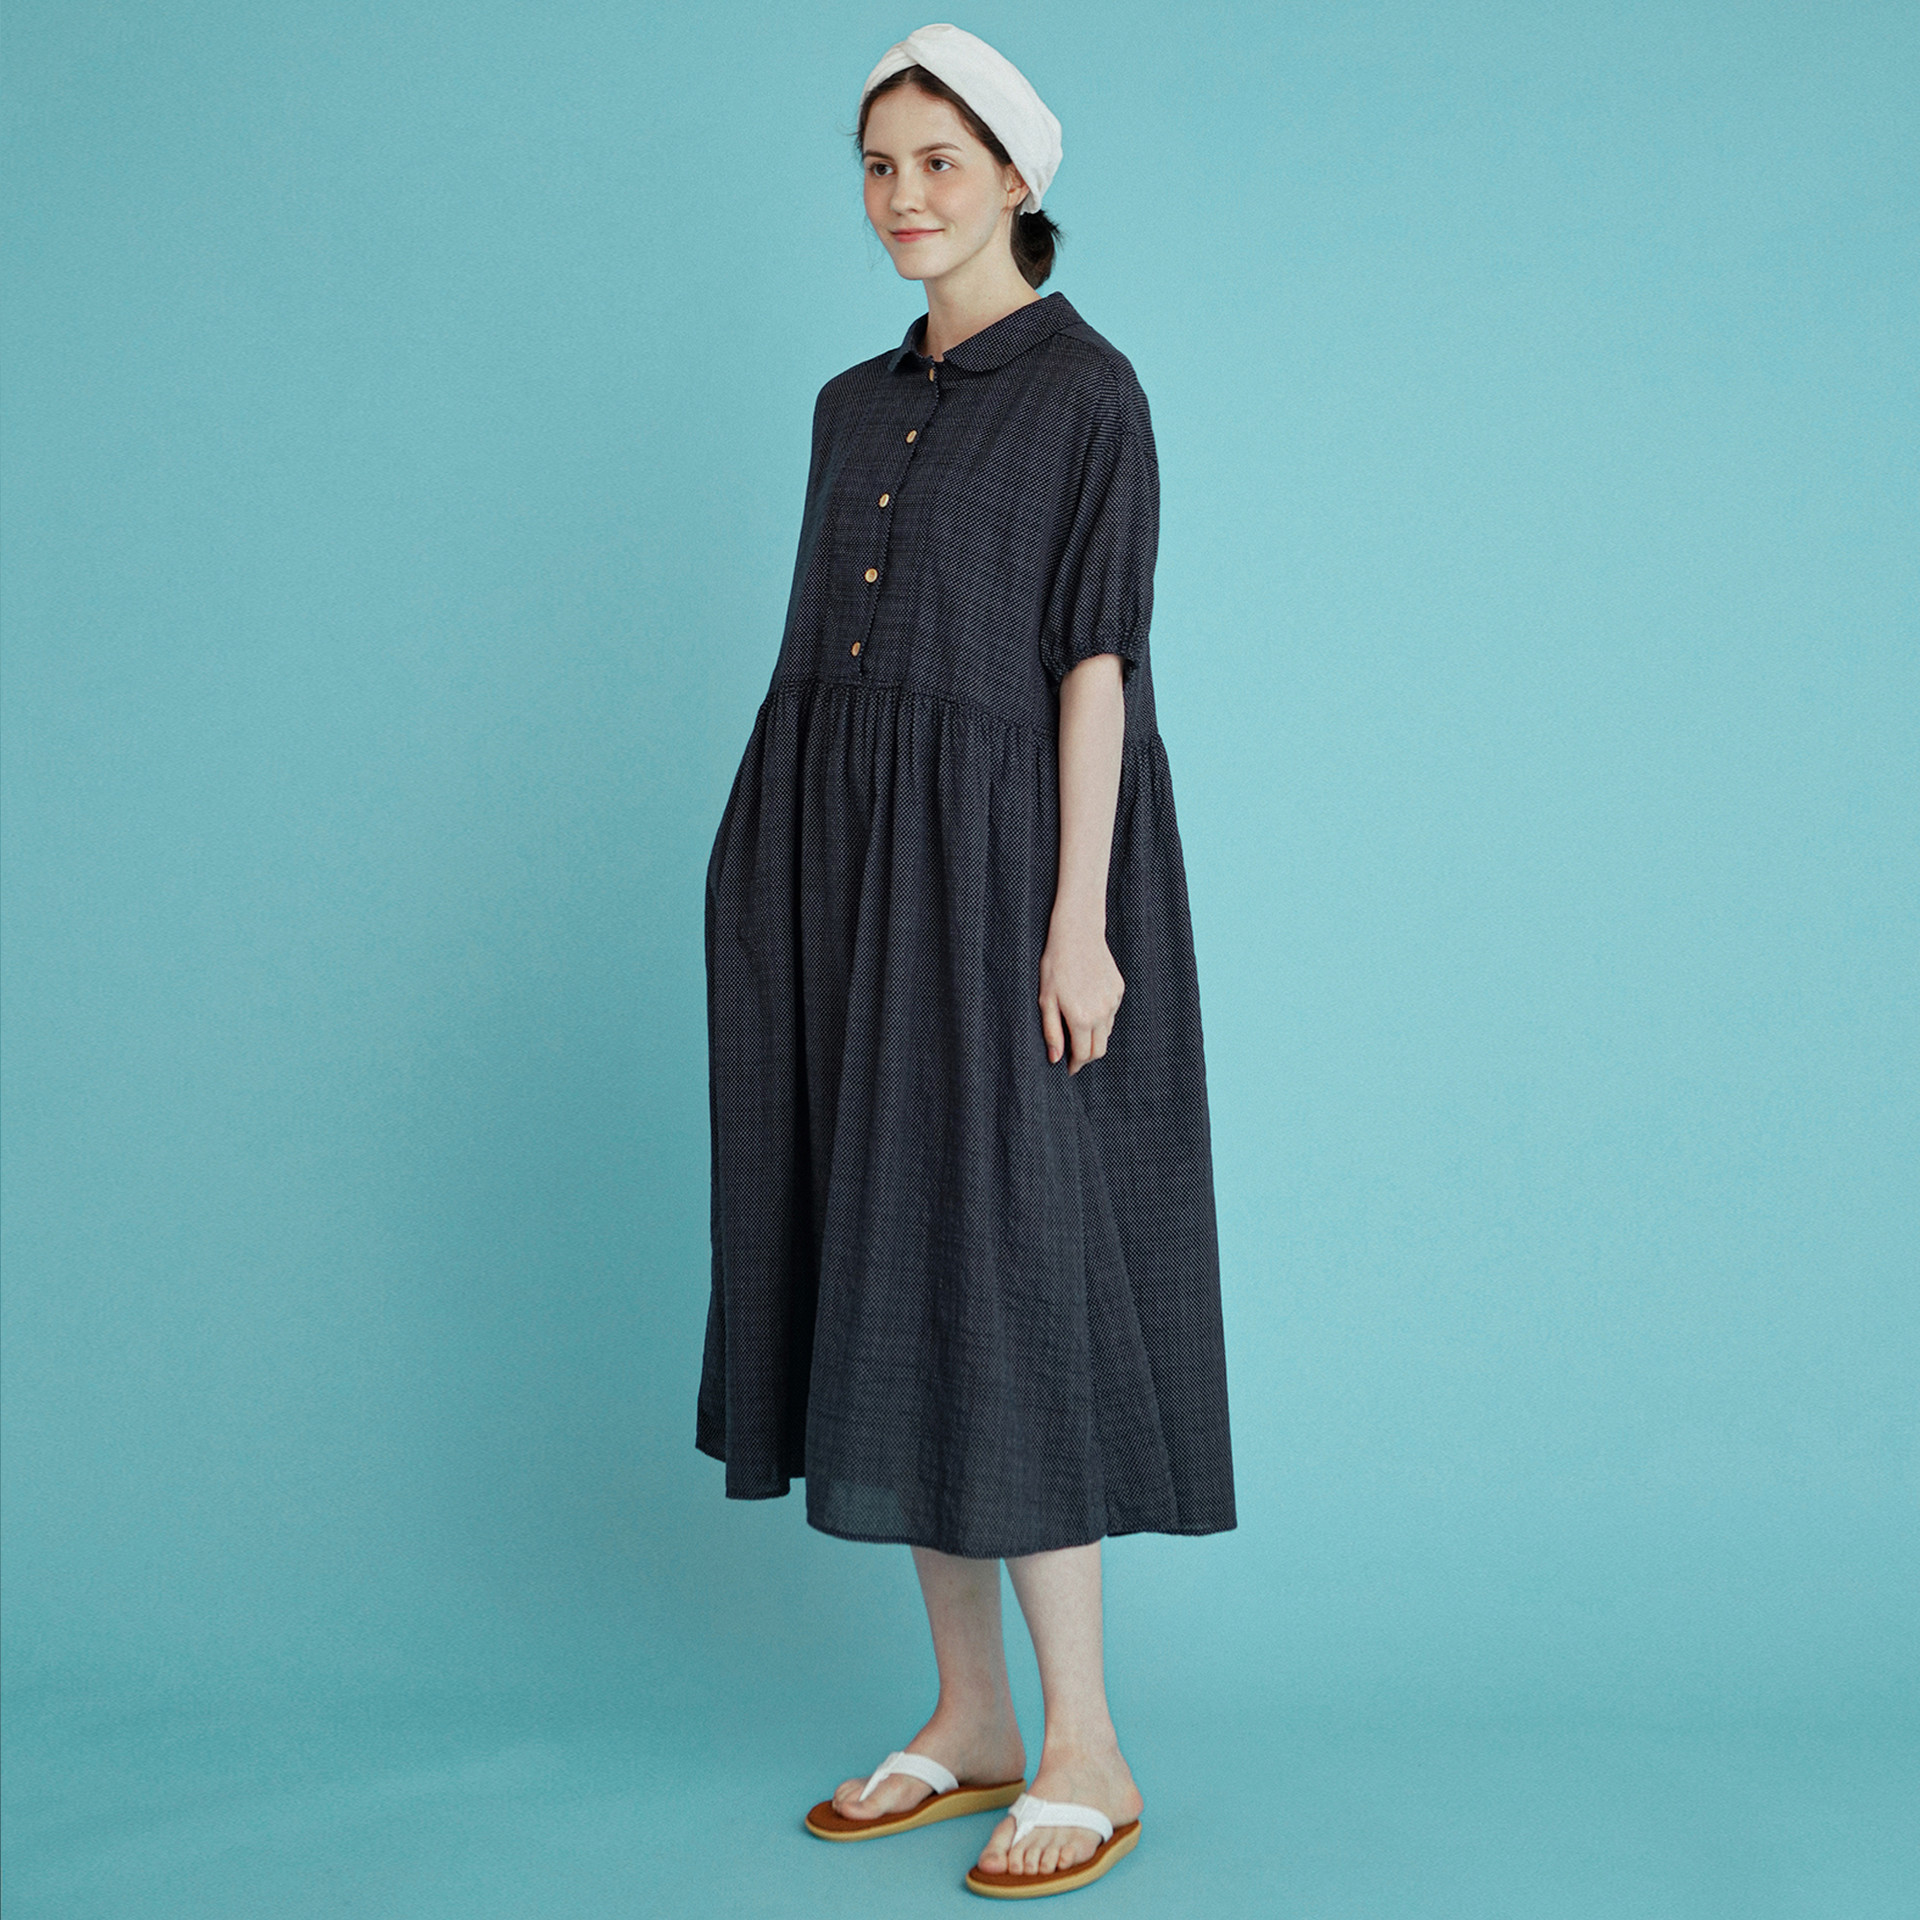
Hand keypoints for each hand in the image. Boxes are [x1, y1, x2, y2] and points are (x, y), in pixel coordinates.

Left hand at [1038, 912, 1123, 1072]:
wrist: (1077, 933)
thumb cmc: (1055, 966)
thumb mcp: (1046, 1000)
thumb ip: (1052, 1032)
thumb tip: (1055, 1059)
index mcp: (1081, 1019)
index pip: (1083, 1055)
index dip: (1076, 1065)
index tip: (1068, 1068)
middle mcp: (1102, 1013)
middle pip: (1099, 1049)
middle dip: (1087, 1057)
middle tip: (1074, 1056)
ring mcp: (1113, 1001)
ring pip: (1106, 1031)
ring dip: (1093, 1036)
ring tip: (1077, 1029)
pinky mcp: (1118, 989)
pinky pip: (1111, 1013)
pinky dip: (1100, 1017)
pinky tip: (1087, 1005)